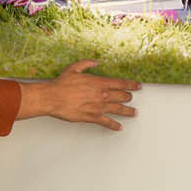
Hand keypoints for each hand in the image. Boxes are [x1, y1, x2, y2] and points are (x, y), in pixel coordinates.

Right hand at [17, 60, 140, 130]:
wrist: (53, 98)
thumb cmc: (61, 84)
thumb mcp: (74, 68)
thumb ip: (87, 64)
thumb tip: (96, 62)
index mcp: (99, 82)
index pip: (121, 83)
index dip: (132, 85)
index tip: (138, 86)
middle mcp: (102, 95)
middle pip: (122, 96)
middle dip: (129, 97)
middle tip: (131, 98)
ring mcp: (98, 107)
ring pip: (119, 109)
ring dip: (128, 111)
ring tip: (134, 113)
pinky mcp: (92, 117)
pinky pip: (107, 122)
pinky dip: (114, 125)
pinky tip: (119, 127)